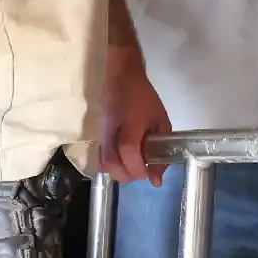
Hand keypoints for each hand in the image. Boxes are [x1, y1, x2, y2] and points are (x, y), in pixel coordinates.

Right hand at [100, 47, 172, 184]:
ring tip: (132, 166)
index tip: (148, 172)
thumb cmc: (145, 98)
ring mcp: (101, 132)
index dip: (138, 168)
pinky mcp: (96, 134)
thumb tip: (156, 180)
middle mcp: (111, 130)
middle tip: (140, 170)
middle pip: (112, 164)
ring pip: (104, 164)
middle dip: (128, 175)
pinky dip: (109, 166)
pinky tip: (120, 161)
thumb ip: (161, 151)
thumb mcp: (161, 120)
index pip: (129, 152)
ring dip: (118, 172)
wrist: (122, 77)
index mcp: (131, 123)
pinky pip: (99, 157)